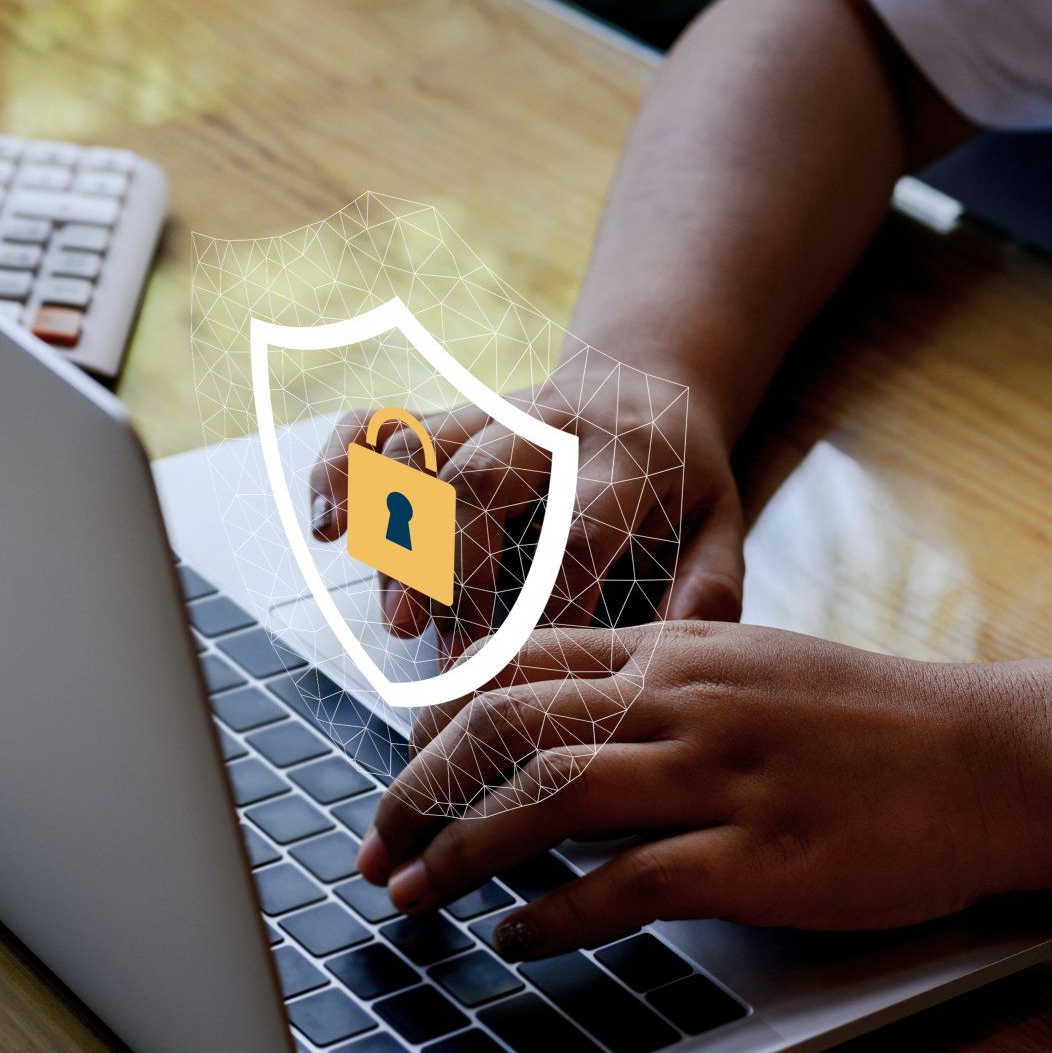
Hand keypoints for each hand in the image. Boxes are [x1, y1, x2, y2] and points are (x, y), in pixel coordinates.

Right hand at [306, 357, 746, 659]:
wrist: (650, 379)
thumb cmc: (682, 474)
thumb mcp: (722, 519)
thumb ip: (710, 583)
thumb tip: (675, 647)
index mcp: (627, 455)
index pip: (579, 532)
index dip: (549, 605)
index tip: (530, 673)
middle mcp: (550, 424)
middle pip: (483, 482)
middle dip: (457, 572)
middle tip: (451, 658)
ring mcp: (491, 412)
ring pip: (425, 456)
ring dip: (399, 539)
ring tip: (399, 621)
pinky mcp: (449, 413)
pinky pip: (379, 421)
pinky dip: (342, 465)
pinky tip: (329, 525)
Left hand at [353, 622, 1035, 958]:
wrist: (996, 756)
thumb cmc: (876, 720)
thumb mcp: (754, 667)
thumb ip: (660, 680)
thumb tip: (565, 717)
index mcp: (677, 649)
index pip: (520, 663)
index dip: (439, 715)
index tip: (401, 762)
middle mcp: (684, 698)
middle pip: (510, 725)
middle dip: (422, 785)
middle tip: (378, 840)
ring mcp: (722, 774)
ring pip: (550, 797)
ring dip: (462, 849)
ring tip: (416, 890)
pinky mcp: (761, 854)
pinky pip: (628, 883)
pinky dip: (556, 914)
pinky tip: (516, 936)